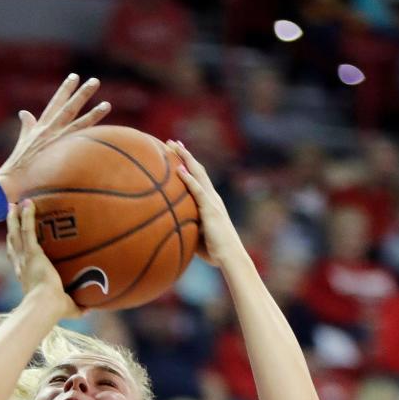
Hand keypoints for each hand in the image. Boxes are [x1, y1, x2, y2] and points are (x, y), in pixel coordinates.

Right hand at [0, 73, 109, 201]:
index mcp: (42, 127)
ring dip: (94, 115)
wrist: (13, 181)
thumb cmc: (17, 164)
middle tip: (95, 81)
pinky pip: (79, 146)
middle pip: (69, 109)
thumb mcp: (23, 140)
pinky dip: (90, 141)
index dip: (65, 90)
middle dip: (82, 94)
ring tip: (107, 105)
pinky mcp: (61, 157)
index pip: (55, 103)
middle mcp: (50, 131)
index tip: (74, 77)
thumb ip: (27, 125)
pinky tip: (105, 136)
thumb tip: (23, 112)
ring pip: (79, 126)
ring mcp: (57, 144)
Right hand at [6, 201, 74, 321]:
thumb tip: (90, 309)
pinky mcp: (32, 253)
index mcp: (25, 277)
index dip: (15, 250)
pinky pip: (27, 230)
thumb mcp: (67, 309)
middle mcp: (21, 266)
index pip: (18, 260)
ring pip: (15, 234)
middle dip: (10, 228)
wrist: (45, 305)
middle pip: (12, 243)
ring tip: (13, 204)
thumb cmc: (54, 310)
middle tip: (10, 214)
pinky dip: (26, 216)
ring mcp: (25, 258)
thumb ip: (77, 307)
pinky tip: (28, 203)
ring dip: (14, 218)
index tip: (15, 241)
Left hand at [165, 140, 242, 268]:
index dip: (188, 165)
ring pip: (198, 174)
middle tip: (172, 143)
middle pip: (197, 170)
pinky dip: (189, 179)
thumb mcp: (197, 236)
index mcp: (209, 202)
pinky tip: (179, 170)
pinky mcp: (210, 209)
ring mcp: (212, 201)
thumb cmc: (214, 251)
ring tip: (174, 147)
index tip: (176, 154)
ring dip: (185, 159)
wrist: (229, 256)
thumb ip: (186, 228)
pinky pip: (198, 191)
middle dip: (184, 155)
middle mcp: (212, 197)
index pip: (198, 178)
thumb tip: (169, 229)